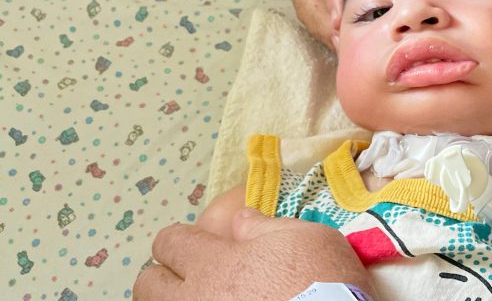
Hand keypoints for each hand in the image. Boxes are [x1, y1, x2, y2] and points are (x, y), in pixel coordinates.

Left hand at [133, 208, 373, 300]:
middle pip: (147, 284)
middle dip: (162, 276)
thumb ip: (264, 226)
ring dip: (173, 300)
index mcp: (213, 261)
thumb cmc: (321, 280)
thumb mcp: (305, 237)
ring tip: (198, 297)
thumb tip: (239, 220)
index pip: (169, 242)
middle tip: (188, 277)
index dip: (179, 239)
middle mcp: (195, 297)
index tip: (194, 243)